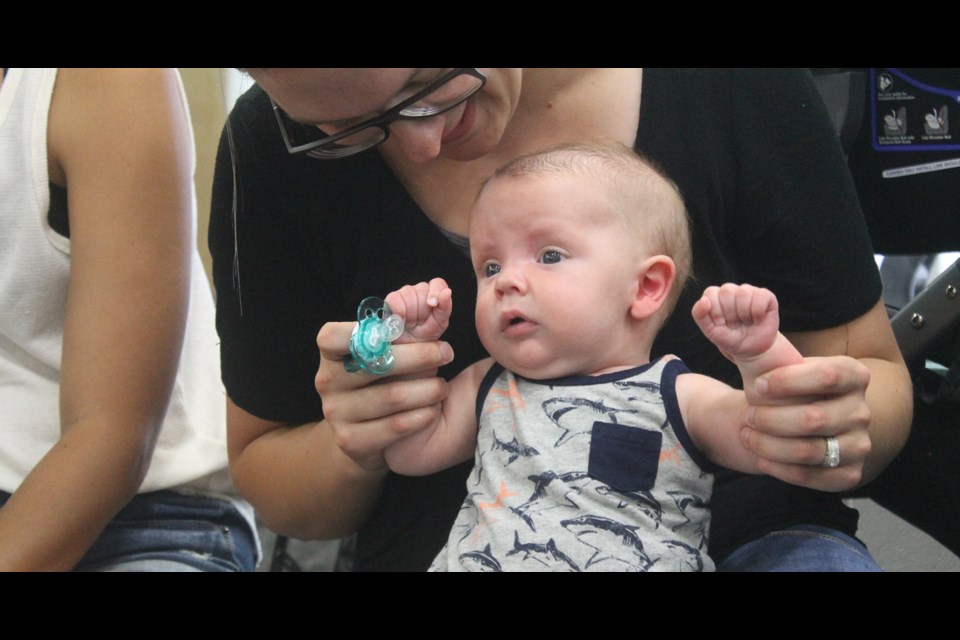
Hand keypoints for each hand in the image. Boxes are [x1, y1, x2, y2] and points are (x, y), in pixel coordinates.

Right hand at [315, 319, 453, 470]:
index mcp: (330, 350)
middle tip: (447, 352)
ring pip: (392, 397)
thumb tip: (442, 295)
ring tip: (442, 386)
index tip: (406, 330)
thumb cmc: (383, 377)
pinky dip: (421, 416)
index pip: (337, 335)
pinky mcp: (350, 440)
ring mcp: (335, 412)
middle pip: (378, 364)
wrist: (364, 432)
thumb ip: (412, 321)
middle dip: (421, 357)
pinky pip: (395, 427)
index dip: (372, 331)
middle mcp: (326, 380)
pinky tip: (433, 410)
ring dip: (427, 390)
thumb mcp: (392, 347)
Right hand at [384, 278, 452, 342]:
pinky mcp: (391, 300)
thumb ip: (444, 309)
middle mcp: (421, 294)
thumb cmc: (421, 340)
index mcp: (435, 300)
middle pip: (422, 289)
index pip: (438, 284)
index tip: (432, 304)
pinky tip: (399, 320)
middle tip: (418, 324)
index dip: (435, 292)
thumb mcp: (437, 326)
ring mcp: (405, 295)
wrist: (402, 351)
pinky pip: (394, 298)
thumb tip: (447, 292)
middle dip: (420, 309)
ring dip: (408, 312)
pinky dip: (397, 310)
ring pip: (408, 292)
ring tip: (408, 324)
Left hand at [692, 283, 779, 361]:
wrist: (751, 350)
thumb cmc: (729, 338)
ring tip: (746, 322)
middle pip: (726, 291)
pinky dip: (758, 312)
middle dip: (730, 313)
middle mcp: (732, 290)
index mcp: (716, 296)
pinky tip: (757, 319)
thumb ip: (699, 315)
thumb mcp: (710, 331)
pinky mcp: (766, 296)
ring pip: (743, 292)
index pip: (711, 293)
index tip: (721, 324)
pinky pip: (761, 296)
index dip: (716, 312)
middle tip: (734, 324)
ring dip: (744, 314)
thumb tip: (704, 300)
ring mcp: (749, 291)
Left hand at [741, 355, 871, 491]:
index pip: (827, 375)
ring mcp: (860, 445)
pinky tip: (760, 454)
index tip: (757, 385)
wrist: (792, 419)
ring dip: (768, 444)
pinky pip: (810, 477)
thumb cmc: (781, 386)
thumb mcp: (774, 360)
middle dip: (770, 418)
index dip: (787, 382)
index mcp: (853, 375)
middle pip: (814, 418)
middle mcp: (862, 410)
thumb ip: (761, 345)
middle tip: (749, 415)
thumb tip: (746, 332)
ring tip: (748, 434)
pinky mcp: (849, 474)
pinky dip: (777, 467)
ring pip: (809, 450)